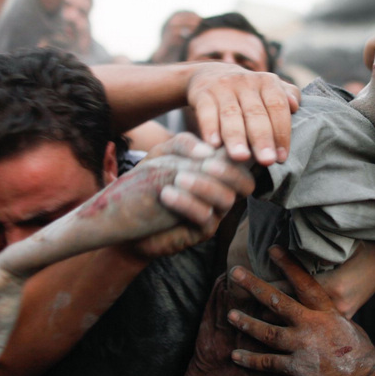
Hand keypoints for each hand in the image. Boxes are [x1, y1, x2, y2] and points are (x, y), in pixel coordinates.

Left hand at [132, 134, 253, 258]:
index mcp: (220, 170)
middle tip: (205, 164)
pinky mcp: (202, 231)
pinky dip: (188, 204)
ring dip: (204, 186)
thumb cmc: (151, 179)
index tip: (230, 145)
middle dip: (230, 172)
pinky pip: (205, 217)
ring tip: (179, 178)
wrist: (128, 214)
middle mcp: (223, 191)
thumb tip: (208, 151)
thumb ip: (185, 144)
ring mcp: (215, 213)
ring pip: (226, 199)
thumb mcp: (165, 153)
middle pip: (246, 183)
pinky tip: (167, 194)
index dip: (243, 152)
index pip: (241, 161)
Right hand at [186, 63, 299, 165]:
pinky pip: (206, 112)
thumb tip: (296, 106)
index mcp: (267, 82)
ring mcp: (223, 87)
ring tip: (241, 157)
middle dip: (262, 138)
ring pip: (231, 114)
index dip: (281, 132)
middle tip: (267, 161)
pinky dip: (210, 128)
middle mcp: (246, 82)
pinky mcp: (202, 94)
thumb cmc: (248, 91)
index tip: (282, 157)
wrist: (209, 75)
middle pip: (255, 113)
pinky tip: (213, 145)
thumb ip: (286, 95)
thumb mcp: (268, 88)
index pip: (277, 107)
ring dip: (236, 137)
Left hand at [228, 246, 374, 375]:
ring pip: (267, 331)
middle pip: (277, 301)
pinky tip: (236, 355)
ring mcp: (303, 346)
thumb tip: (318, 309)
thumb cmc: (362, 355)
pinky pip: (268, 362)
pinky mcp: (297, 368)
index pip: (305, 282)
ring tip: (231, 314)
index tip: (273, 249)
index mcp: (327, 311)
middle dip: (254, 286)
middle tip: (236, 273)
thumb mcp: (349, 326)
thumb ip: (329, 316)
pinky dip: (250, 359)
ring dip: (247, 322)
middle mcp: (312, 325)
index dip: (288, 264)